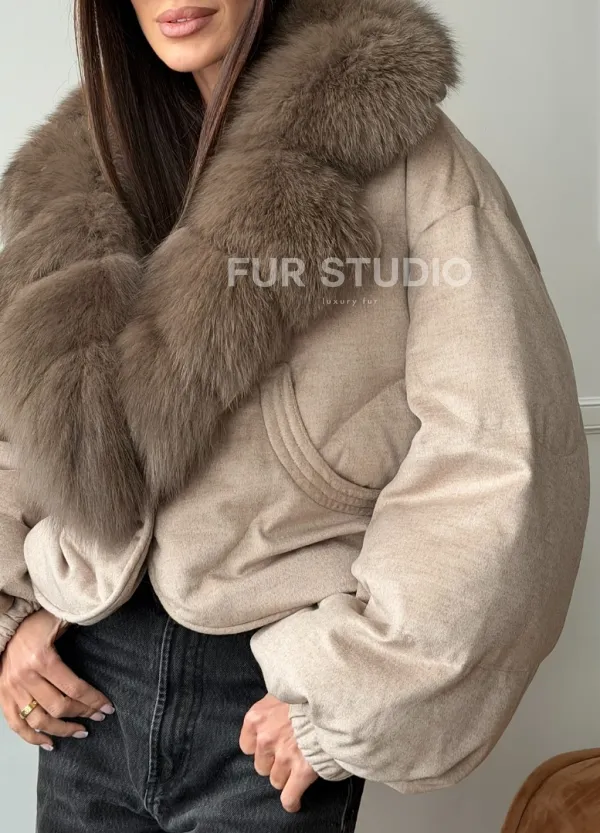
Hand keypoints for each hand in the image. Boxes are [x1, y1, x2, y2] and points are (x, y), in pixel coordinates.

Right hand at [0, 609, 114, 750]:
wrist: (5, 625)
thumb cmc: (35, 622)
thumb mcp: (58, 619)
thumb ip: (78, 625)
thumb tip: (101, 627)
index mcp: (41, 658)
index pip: (73, 688)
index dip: (93, 700)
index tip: (108, 708)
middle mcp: (25, 677)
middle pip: (58, 707)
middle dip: (83, 714)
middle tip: (98, 717)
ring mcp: (11, 689)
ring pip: (38, 721)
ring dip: (62, 730)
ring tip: (80, 732)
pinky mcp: (3, 697)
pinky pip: (16, 725)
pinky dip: (32, 738)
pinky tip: (49, 742)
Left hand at [239, 693, 317, 812]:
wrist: (331, 697)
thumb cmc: (307, 693)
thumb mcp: (281, 691)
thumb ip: (271, 707)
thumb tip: (272, 714)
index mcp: (257, 718)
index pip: (247, 746)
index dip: (261, 747)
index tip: (271, 745)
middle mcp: (266, 738)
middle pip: (262, 765)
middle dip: (274, 762)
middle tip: (290, 752)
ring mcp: (284, 755)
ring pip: (276, 780)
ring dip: (286, 776)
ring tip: (299, 766)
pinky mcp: (302, 769)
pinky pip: (289, 796)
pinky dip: (292, 801)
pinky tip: (294, 802)